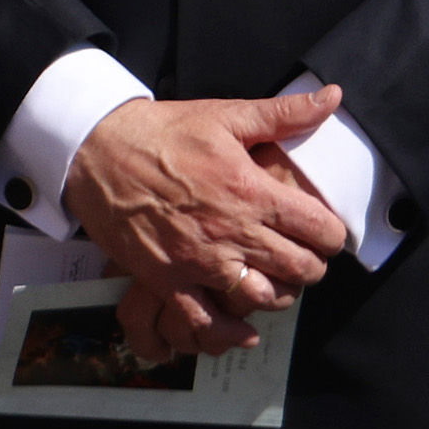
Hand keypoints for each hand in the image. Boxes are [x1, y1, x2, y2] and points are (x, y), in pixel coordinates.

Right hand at [64, 85, 352, 354]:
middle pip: (300, 269)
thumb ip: (284, 114)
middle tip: (302, 256)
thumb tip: (333, 97)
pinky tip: (242, 329)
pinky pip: (205, 320)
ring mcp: (198, 260)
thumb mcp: (225, 115)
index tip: (324, 231)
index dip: (332, 234)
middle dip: (311, 266)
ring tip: (273, 280)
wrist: (96, 149)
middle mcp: (231, 231)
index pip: (320, 229)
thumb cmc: (162, 132)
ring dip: (277, 293)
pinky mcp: (166, 278)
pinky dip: (228, 331)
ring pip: (262, 298)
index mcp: (251, 190)